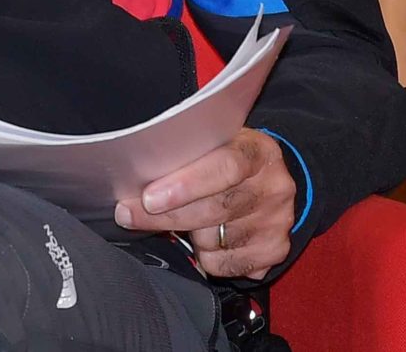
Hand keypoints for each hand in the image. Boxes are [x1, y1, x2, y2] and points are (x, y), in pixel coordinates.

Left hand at [114, 128, 294, 278]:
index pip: (225, 167)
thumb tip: (134, 169)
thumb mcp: (215, 141)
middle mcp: (274, 188)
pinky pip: (222, 264)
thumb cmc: (227, 160)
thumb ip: (187, 151)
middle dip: (164, 216)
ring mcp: (277, 222)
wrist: (271, 183)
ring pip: (212, 241)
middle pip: (213, 210)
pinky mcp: (274, 251)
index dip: (185, 185)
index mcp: (258, 152)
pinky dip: (206, 256)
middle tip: (128, 213)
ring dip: (188, 235)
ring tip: (187, 218)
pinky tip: (208, 237)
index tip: (148, 198)